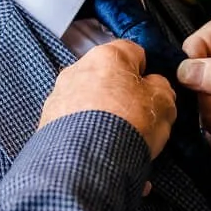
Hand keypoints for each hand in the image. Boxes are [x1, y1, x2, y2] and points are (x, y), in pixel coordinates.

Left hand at [40, 40, 176, 160]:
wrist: (87, 158)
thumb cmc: (127, 125)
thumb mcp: (163, 103)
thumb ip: (161, 88)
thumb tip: (155, 87)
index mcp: (106, 56)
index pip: (132, 52)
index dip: (146, 71)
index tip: (152, 89)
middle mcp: (77, 70)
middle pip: (106, 77)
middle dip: (121, 96)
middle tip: (137, 118)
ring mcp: (59, 95)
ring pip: (88, 101)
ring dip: (102, 115)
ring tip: (118, 140)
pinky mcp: (47, 121)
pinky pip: (73, 123)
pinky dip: (86, 134)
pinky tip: (100, 151)